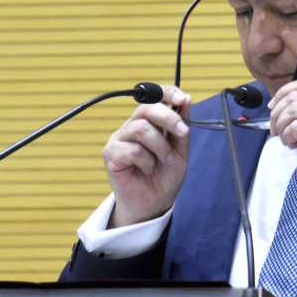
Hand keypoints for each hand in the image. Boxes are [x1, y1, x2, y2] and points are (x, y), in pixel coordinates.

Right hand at [104, 85, 190, 226]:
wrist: (154, 203)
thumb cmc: (164, 177)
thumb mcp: (181, 150)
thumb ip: (182, 126)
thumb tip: (186, 100)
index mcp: (149, 122)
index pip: (154, 97)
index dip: (167, 93)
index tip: (182, 99)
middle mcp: (132, 126)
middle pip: (146, 108)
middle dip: (169, 118)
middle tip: (183, 133)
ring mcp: (120, 139)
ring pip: (141, 128)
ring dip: (160, 147)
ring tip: (164, 161)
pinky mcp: (111, 154)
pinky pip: (132, 150)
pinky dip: (146, 162)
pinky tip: (146, 170)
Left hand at [269, 77, 296, 204]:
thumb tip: (284, 108)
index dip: (285, 91)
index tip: (274, 106)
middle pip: (296, 97)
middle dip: (278, 112)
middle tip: (275, 129)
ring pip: (293, 110)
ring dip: (281, 125)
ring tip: (285, 139)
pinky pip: (295, 128)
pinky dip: (287, 137)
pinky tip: (293, 146)